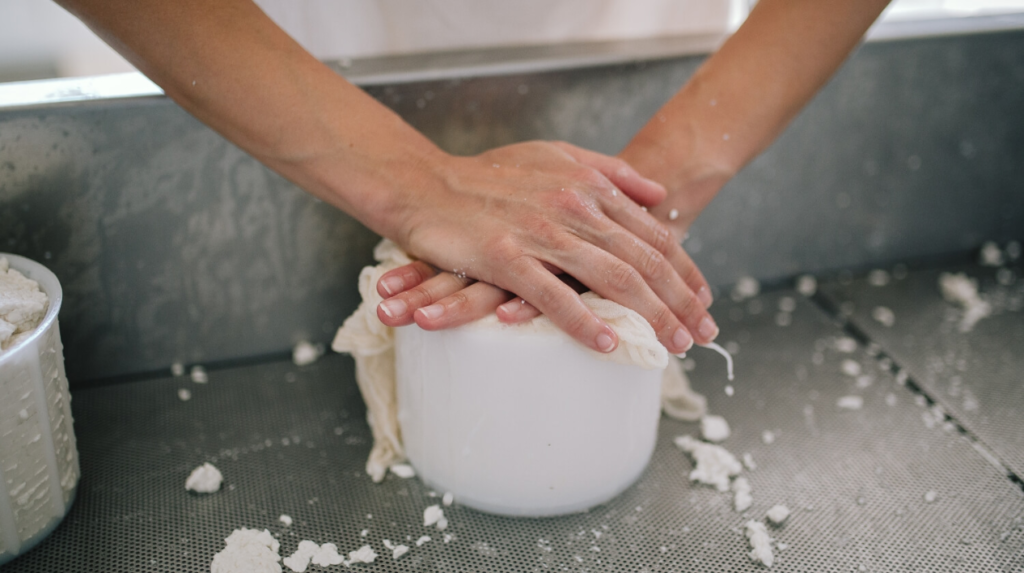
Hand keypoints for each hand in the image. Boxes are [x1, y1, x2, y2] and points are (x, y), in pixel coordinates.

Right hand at [377, 140, 716, 354]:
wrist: (423, 183)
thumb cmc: (487, 175)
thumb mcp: (556, 156)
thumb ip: (610, 172)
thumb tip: (658, 193)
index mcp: (589, 187)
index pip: (653, 235)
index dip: (685, 272)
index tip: (705, 302)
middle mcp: (573, 207)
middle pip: (642, 260)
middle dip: (680, 302)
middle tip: (702, 335)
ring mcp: (540, 231)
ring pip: (610, 278)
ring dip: (648, 315)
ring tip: (672, 345)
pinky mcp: (505, 256)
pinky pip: (552, 295)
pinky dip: (584, 321)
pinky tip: (609, 344)